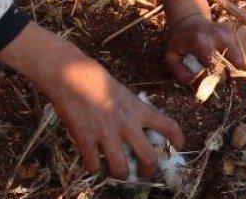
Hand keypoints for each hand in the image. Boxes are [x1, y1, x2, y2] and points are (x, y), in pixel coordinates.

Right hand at [0, 23, 182, 178]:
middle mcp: (126, 124)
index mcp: (137, 109)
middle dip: (148, 170)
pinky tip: (89, 162)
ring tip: (114, 172)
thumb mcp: (118, 90)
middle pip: (149, 158)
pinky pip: (92, 164)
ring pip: (121, 169)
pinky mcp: (85, 137)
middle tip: (141, 171)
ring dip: (119, 174)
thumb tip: (129, 126)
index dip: (178, 139)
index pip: (168, 126)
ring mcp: (106, 133)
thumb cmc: (90, 75)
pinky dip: (92, 166)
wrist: (66, 71)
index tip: (178, 146)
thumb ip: (127, 109)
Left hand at [165, 13, 245, 84]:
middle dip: (230, 74)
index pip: (216, 68)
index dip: (214, 78)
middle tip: (220, 74)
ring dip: (237, 68)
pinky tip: (231, 60)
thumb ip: (178, 71)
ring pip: (245, 61)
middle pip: (237, 65)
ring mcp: (231, 33)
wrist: (190, 21)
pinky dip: (242, 62)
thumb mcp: (172, 55)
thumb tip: (193, 82)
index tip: (208, 78)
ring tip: (225, 66)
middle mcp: (219, 36)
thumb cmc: (181, 42)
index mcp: (201, 41)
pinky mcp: (239, 33)